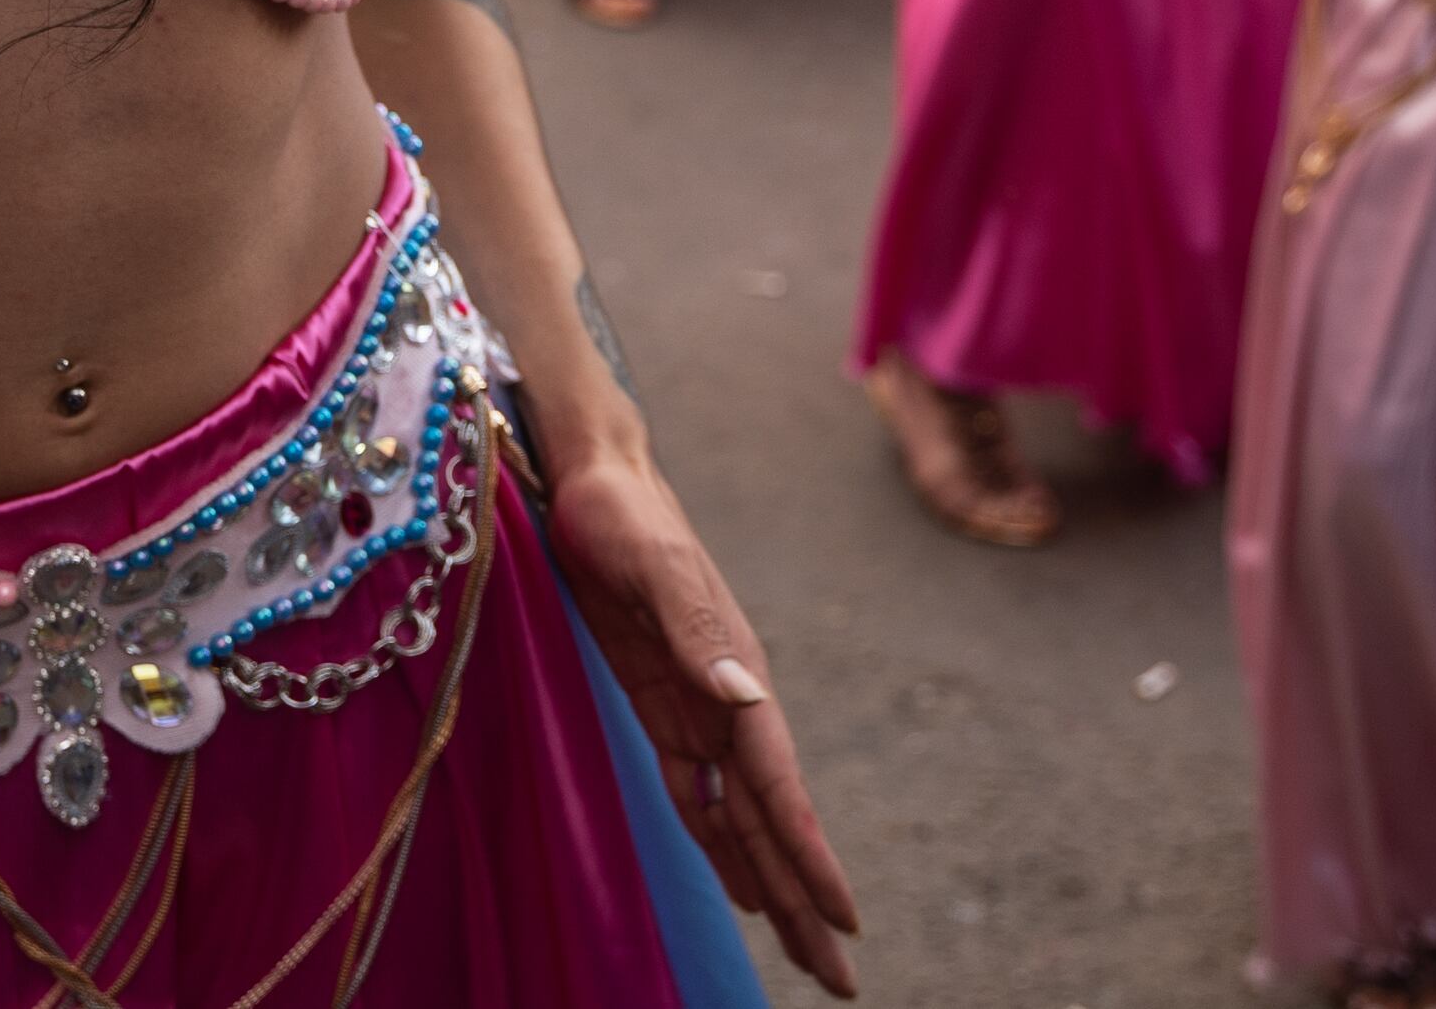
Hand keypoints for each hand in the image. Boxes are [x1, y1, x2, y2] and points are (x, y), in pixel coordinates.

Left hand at [544, 444, 862, 994]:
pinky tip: (743, 885)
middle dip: (806, 898)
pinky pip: (697, 790)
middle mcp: (728, 699)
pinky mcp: (662, 704)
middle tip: (839, 980)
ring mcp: (699, 705)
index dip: (807, 854)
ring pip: (742, 815)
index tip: (842, 920)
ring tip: (807, 951)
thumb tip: (748, 694)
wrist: (593, 476)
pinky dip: (721, 841)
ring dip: (773, 883)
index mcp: (735, 672)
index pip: (777, 783)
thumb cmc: (618, 512)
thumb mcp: (649, 562)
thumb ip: (696, 627)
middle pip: (771, 817)